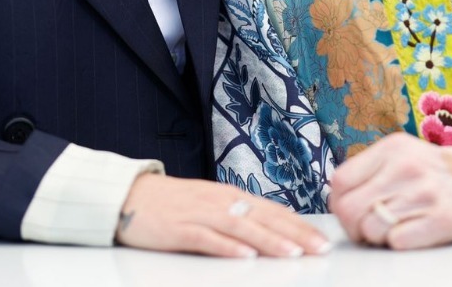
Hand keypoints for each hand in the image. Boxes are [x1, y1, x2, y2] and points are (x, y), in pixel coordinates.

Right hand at [115, 173, 330, 258]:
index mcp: (229, 196)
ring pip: (240, 227)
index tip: (323, 239)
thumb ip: (237, 216)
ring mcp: (198, 214)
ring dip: (268, 240)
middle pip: (262, 217)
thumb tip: (271, 231)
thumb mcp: (210, 205)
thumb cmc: (172, 204)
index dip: (299, 225)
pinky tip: (244, 256)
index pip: (272, 210)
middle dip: (294, 233)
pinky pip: (206, 238)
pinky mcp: (178, 229)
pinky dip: (227, 247)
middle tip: (321, 248)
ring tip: (292, 253)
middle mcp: (218, 202)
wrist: (128, 196)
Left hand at [330, 132, 451, 249]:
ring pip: (371, 228)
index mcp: (393, 147)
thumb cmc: (440, 175)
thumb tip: (338, 197)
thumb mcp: (406, 156)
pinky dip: (400, 243)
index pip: (341, 180)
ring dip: (377, 238)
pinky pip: (397, 241)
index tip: (349, 212)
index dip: (338, 203)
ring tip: (395, 230)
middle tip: (368, 231)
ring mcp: (425, 193)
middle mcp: (406, 167)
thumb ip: (373, 170)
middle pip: (349, 208)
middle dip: (353, 228)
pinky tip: (414, 233)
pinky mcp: (442, 219)